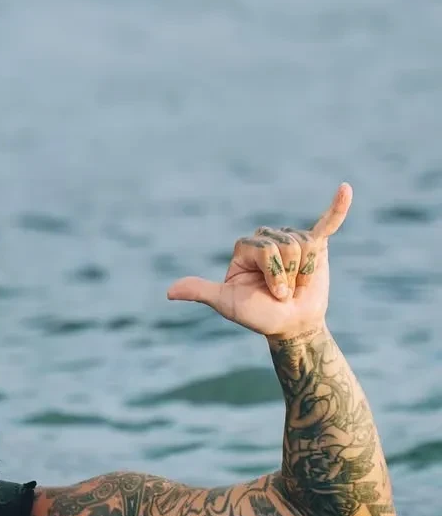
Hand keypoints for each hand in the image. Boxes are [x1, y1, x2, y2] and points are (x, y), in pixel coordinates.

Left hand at [166, 184, 351, 338]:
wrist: (292, 325)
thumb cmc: (258, 315)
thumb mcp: (227, 303)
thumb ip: (202, 292)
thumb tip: (170, 292)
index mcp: (246, 248)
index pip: (265, 247)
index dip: (274, 273)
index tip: (273, 294)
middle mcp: (268, 238)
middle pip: (285, 244)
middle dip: (289, 274)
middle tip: (285, 292)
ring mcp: (293, 240)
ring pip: (305, 244)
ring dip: (305, 271)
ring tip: (298, 285)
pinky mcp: (317, 244)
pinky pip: (328, 222)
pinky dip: (339, 207)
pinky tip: (345, 190)